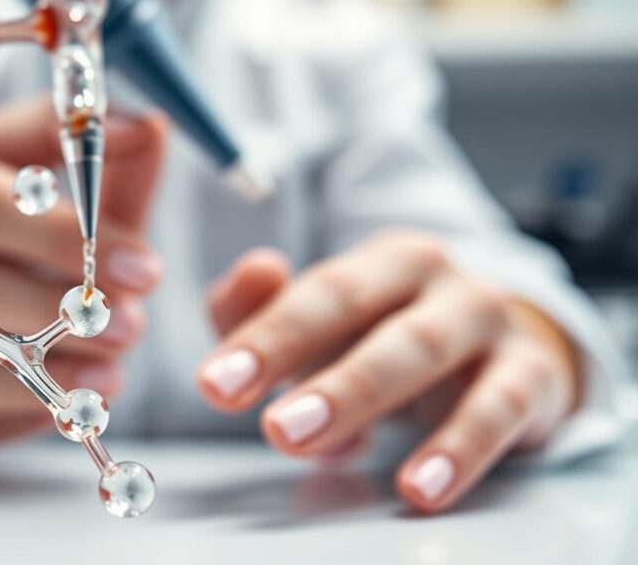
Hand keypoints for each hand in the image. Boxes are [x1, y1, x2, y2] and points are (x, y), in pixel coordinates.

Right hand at [0, 97, 168, 468]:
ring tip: (114, 373)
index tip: (145, 266)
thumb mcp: (27, 176)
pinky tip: (56, 402)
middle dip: (63, 313)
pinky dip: (14, 418)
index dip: (61, 238)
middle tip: (133, 326)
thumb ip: (84, 153)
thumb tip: (149, 126)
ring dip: (47, 377)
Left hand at [196, 230, 579, 512]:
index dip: (264, 337)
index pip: (314, 292)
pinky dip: (460, 448)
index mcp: (378, 260)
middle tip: (270, 426)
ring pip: (422, 349)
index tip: (216, 384)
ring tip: (318, 446)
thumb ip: (265, 307)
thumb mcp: (327, 326)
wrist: (507, 348)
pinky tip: (421, 486)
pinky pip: (497, 408)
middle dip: (309, 366)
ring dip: (363, 396)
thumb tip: (255, 272)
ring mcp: (485, 318)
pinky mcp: (531, 373)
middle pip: (361, 311)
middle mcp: (432, 276)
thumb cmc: (393, 337)